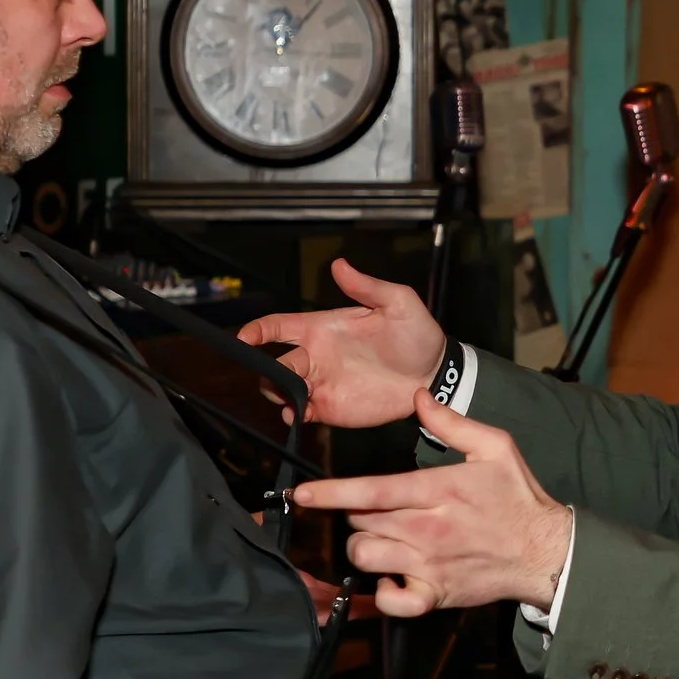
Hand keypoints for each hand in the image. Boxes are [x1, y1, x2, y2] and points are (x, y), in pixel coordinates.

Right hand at [238, 259, 448, 428]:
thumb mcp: (397, 302)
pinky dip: (292, 414)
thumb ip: (367, 286)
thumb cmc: (417, 335)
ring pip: (280, 389)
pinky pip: (301, 413)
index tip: (243, 338)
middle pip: (272, 363)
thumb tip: (339, 264)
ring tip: (289, 397)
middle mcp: (316, 356)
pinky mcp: (331, 407)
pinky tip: (298, 413)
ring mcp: (321, 383)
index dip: (256, 331)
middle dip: (264, 370)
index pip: (278, 326)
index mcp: (322, 327)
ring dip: (276, 393)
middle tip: (274, 376)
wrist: (435, 373)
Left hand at [293, 394, 573, 617]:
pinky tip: (393, 576)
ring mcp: (429, 564)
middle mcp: (428, 529)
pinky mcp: (435, 593)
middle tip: (379, 507)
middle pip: (361, 522)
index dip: (331, 492)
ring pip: (366, 556)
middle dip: (357, 512)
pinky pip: (390, 599)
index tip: (303, 494)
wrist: (546, 551)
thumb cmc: (519, 497)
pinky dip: (383, 591)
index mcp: (440, 490)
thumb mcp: (496, 447)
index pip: (372, 490)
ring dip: (366, 544)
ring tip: (385, 536)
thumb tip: (419, 396)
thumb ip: (452, 422)